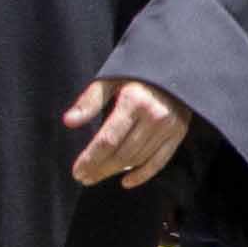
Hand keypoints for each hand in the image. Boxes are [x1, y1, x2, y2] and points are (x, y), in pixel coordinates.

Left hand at [62, 75, 190, 185]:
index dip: (91, 159)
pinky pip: (160, 161)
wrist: (175, 65)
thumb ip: (90, 100)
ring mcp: (168, 126)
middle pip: (122, 153)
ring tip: (98, 176)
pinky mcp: (179, 133)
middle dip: (100, 168)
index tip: (77, 171)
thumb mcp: (111, 78)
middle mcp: (153, 115)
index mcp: (134, 100)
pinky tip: (126, 181)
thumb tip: (69, 122)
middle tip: (84, 178)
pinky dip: (143, 174)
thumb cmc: (137, 71)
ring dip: (116, 171)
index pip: (107, 140)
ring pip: (138, 159)